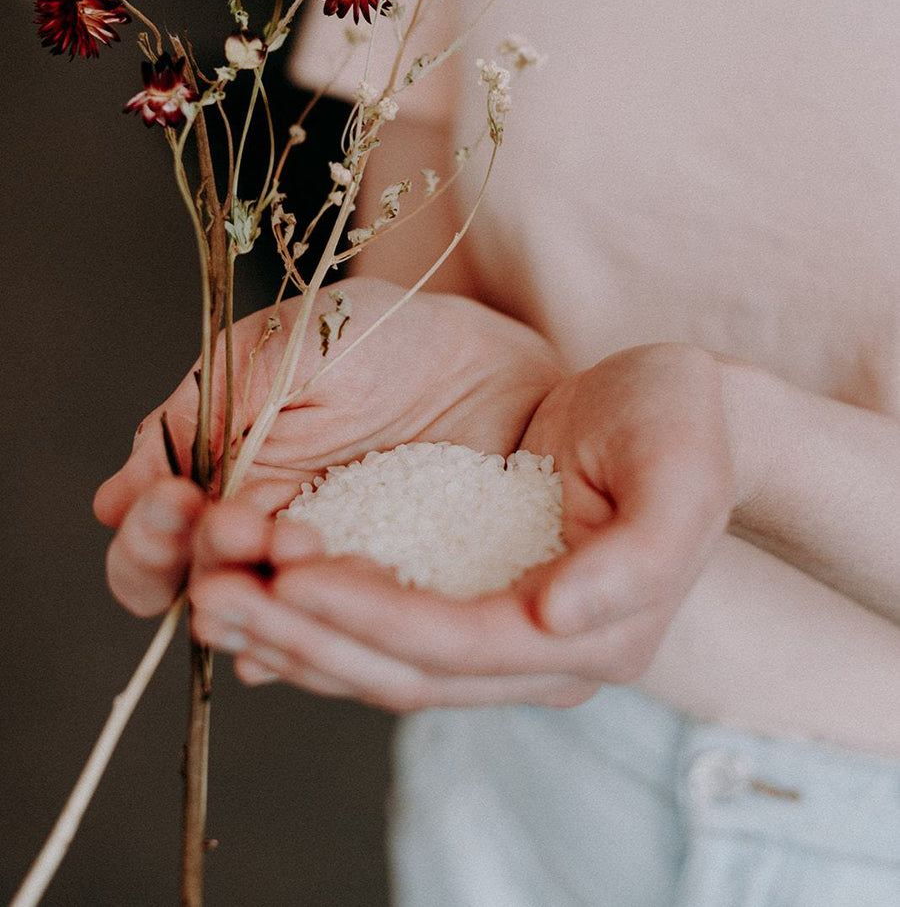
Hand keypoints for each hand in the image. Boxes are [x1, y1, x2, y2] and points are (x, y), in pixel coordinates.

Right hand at [93, 278, 560, 615]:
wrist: (489, 352)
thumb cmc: (382, 333)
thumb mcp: (289, 347)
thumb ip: (207, 411)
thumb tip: (114, 500)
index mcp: (218, 475)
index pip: (152, 542)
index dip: (150, 534)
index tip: (179, 500)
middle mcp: (261, 533)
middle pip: (197, 593)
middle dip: (210, 564)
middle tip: (248, 524)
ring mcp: (325, 569)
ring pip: (269, 621)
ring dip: (268, 599)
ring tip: (299, 549)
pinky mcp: (391, 590)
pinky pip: (349, 632)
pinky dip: (330, 634)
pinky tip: (332, 620)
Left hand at [188, 343, 734, 708]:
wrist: (678, 415)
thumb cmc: (680, 424)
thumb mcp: (679, 471)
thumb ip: (639, 556)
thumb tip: (555, 621)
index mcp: (597, 634)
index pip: (457, 642)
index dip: (371, 614)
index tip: (289, 572)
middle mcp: (545, 658)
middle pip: (401, 672)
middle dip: (303, 636)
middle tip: (211, 597)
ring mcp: (506, 642)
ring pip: (381, 665)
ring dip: (292, 637)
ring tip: (209, 597)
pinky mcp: (474, 608)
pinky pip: (384, 634)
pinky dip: (317, 622)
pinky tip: (257, 594)